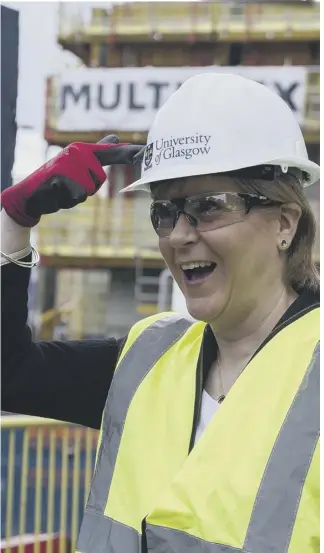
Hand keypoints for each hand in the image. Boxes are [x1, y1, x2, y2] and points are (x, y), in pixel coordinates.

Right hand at [0, 135, 141, 226]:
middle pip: (99, 180)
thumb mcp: (79, 164)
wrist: (30, 193)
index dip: (130, 153)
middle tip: (69, 185)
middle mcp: (77, 152)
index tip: (147, 153)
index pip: (112, 153)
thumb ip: (99, 151)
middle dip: (86, 188)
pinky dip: (67, 200)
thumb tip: (116, 137)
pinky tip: (57, 193)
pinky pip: (77, 196)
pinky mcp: (60, 176)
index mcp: (83, 149)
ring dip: (77, 196)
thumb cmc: (58, 180)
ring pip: (88, 190)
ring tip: (63, 189)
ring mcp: (68, 163)